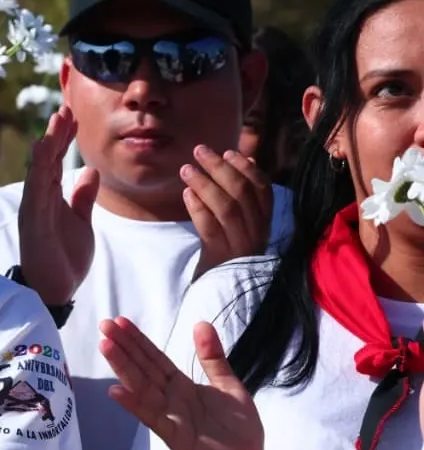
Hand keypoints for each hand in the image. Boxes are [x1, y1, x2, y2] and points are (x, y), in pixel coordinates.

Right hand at [17, 106, 99, 305]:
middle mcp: (38, 199)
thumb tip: (90, 171)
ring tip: (56, 121)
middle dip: (56, 134)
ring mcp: (34, 209)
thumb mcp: (81, 222)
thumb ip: (83, 198)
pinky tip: (42, 151)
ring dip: (48, 145)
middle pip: (46, 160)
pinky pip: (35, 191)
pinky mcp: (33, 221)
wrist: (55, 290)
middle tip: (66, 108)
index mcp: (50, 198)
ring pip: (40, 170)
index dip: (64, 138)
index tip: (73, 116)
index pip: (55, 161)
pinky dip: (38, 169)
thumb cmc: (64, 258)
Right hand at [99, 316, 263, 449]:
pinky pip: (152, 418)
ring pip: (142, 387)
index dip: (138, 340)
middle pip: (143, 368)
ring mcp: (170, 416)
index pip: (155, 358)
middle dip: (124, 347)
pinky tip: (116, 391)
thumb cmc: (238, 428)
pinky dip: (133, 404)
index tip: (120, 321)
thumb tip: (200, 323)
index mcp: (182, 385)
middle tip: (104, 325)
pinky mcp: (175, 437)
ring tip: (106, 346)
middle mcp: (171, 398)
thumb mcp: (228, 385)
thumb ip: (212, 357)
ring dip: (123, 367)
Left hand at [183, 146, 272, 278]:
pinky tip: (186, 194)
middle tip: (199, 151)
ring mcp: (241, 246)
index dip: (246, 168)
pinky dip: (198, 208)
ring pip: (227, 208)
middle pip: (242, 193)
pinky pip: (210, 228)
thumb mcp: (242, 226)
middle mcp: (257, 233)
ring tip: (186, 169)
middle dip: (220, 168)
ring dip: (205, 184)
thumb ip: (245, 196)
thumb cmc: (230, 255)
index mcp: (265, 224)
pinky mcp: (221, 258)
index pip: (263, 189)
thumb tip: (248, 159)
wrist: (224, 298)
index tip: (228, 151)